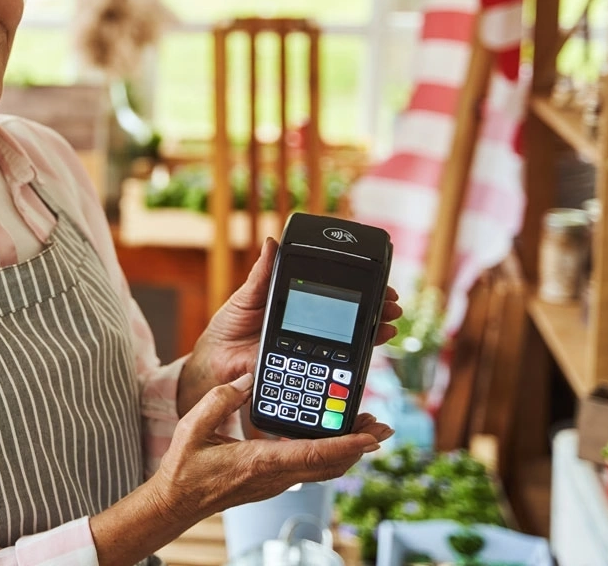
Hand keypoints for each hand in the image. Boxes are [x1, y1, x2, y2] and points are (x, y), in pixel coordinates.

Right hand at [151, 374, 392, 526]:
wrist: (176, 502)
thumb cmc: (183, 468)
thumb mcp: (193, 425)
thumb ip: (222, 398)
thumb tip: (250, 379)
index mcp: (259, 461)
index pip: (314, 454)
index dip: (347, 445)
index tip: (372, 436)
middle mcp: (274, 477)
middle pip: (331, 464)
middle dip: (360, 446)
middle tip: (382, 426)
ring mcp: (276, 483)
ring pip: (324, 470)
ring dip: (349, 452)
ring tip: (366, 431)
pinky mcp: (273, 483)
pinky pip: (311, 470)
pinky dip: (330, 455)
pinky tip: (333, 441)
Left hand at [178, 238, 402, 414]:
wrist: (215, 359)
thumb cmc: (228, 325)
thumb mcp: (246, 295)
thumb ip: (262, 274)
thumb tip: (271, 242)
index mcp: (296, 304)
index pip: (333, 294)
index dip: (357, 289)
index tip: (379, 282)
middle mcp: (307, 325)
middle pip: (348, 316)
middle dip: (374, 309)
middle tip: (392, 304)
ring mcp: (308, 347)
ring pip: (348, 340)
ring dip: (372, 332)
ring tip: (388, 323)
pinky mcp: (303, 366)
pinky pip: (332, 364)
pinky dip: (353, 358)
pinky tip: (370, 349)